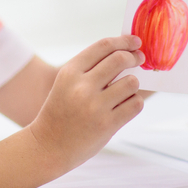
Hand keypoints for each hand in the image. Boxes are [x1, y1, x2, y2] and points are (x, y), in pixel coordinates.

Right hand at [28, 36, 144, 173]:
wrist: (48, 146)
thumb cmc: (62, 111)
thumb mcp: (67, 83)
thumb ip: (91, 68)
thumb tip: (126, 52)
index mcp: (70, 72)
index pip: (104, 46)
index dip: (123, 41)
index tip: (135, 41)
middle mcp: (82, 87)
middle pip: (120, 59)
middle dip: (134, 57)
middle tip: (139, 59)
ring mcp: (95, 106)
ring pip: (131, 82)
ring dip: (133, 83)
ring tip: (126, 90)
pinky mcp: (107, 125)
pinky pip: (135, 104)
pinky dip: (135, 102)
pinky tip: (126, 105)